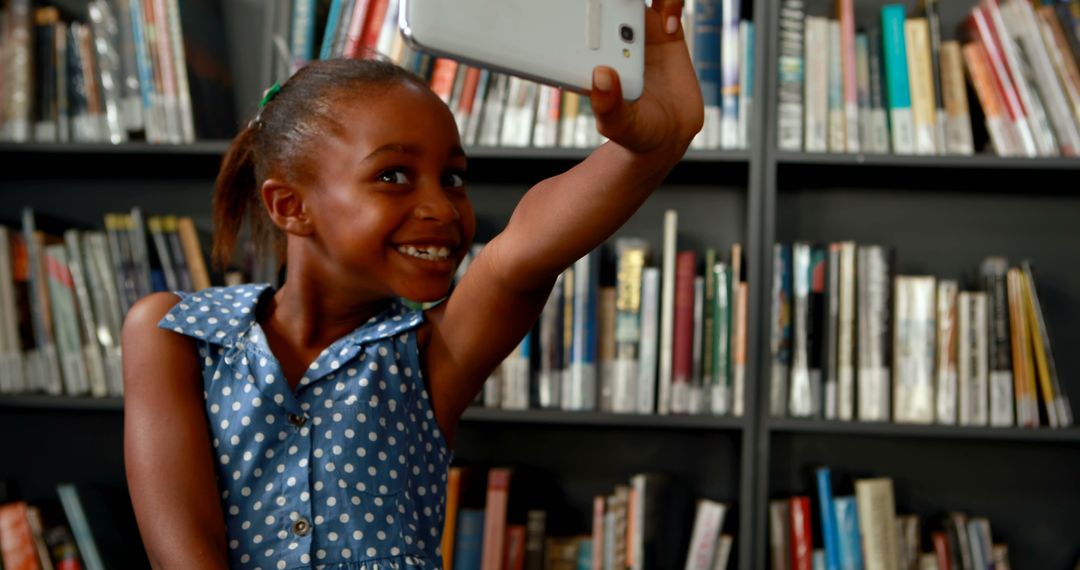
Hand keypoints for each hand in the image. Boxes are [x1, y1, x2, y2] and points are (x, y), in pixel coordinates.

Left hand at [589, 0, 703, 155]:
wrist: (670, 134)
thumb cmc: (636, 131)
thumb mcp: (618, 124)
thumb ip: (608, 105)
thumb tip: (601, 75)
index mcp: (591, 57)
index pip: (578, 23)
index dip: (580, 11)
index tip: (585, 7)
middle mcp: (613, 41)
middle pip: (607, 4)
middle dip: (607, 0)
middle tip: (619, 1)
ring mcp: (640, 34)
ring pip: (635, 0)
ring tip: (651, 15)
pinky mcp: (668, 33)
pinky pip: (668, 5)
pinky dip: (671, 5)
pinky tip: (669, 27)